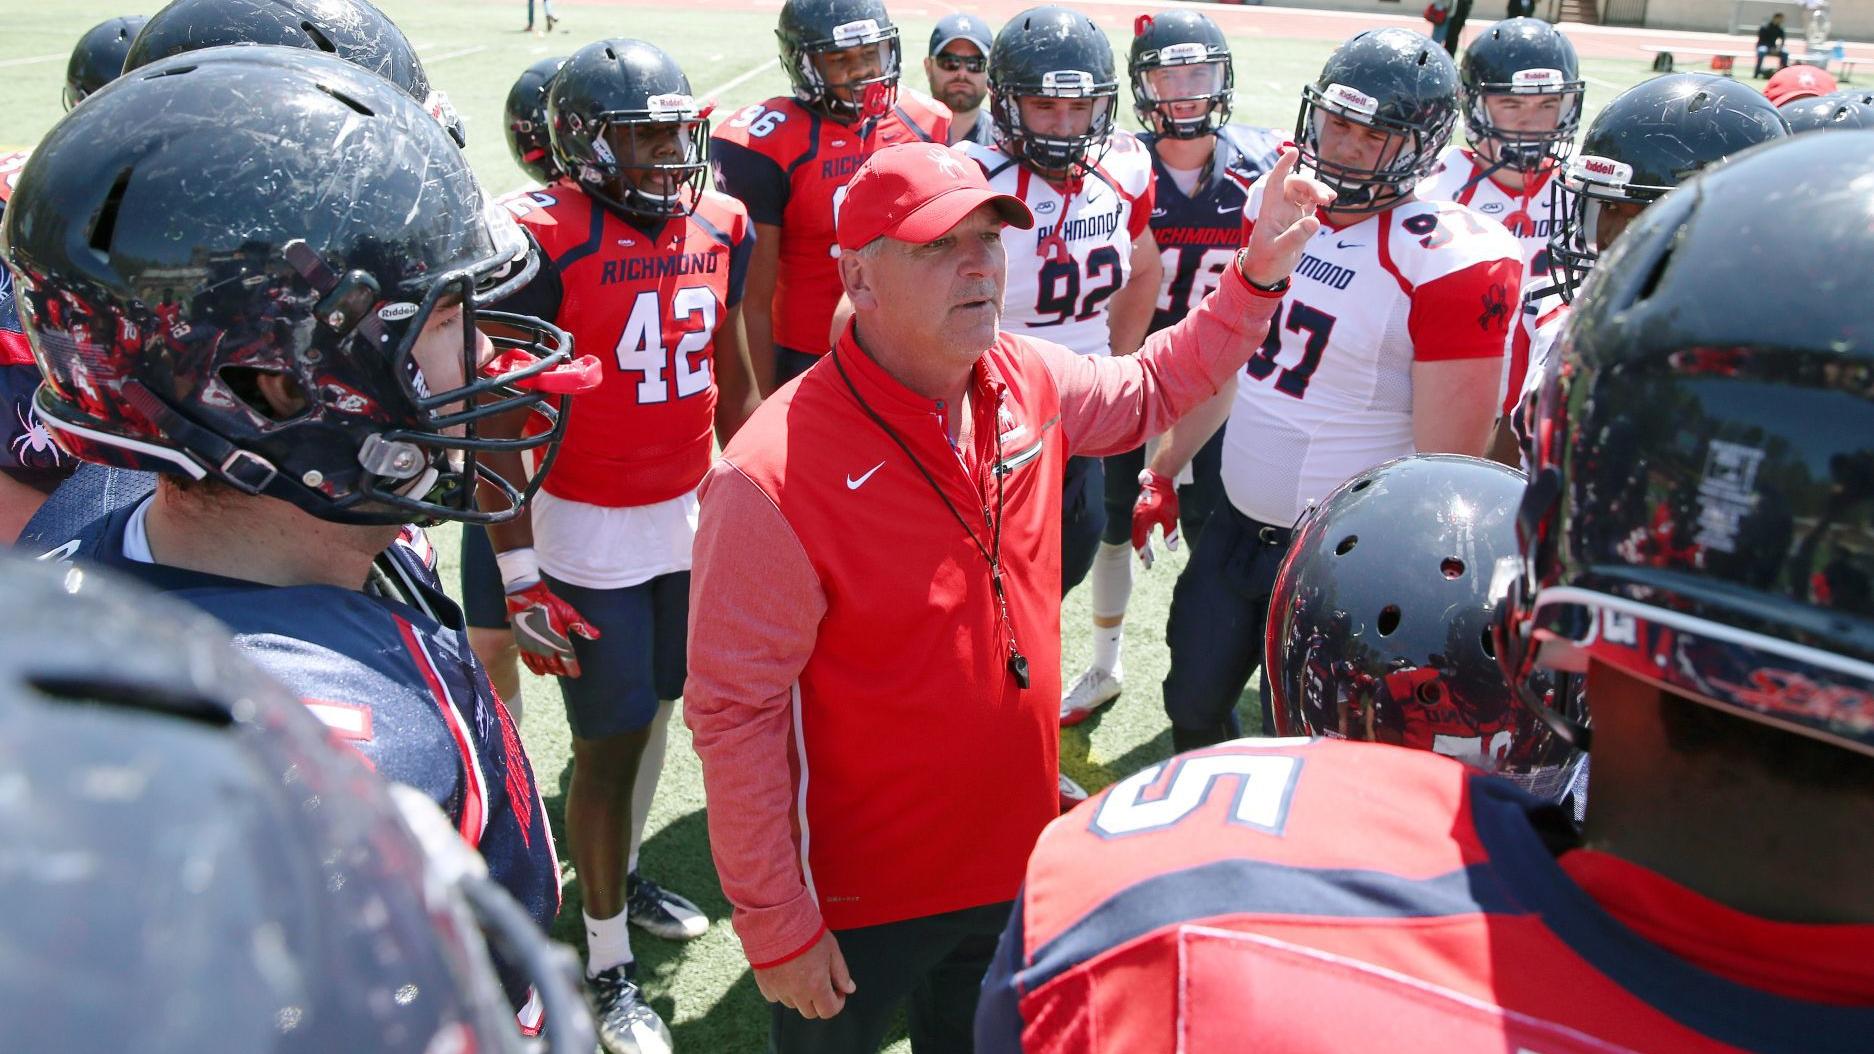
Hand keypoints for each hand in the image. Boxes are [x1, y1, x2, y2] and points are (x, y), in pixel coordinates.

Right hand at [504, 580, 599, 677]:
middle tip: (567, 672)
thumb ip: (582, 626)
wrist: (526, 598)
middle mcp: (545, 647)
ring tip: (556, 672)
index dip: (572, 669)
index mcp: (558, 640)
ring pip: (542, 665)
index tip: (576, 674)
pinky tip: (540, 672)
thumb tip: (597, 635)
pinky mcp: (522, 644)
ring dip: (550, 670)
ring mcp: (532, 647)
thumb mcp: (569, 613)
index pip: (568, 660)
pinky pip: (528, 662)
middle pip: (555, 665)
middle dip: (562, 670)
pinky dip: (535, 669)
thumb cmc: (549, 604)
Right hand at [753, 931, 855, 1020]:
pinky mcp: (763, 983)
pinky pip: (774, 997)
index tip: (838, 991)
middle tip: (821, 982)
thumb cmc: (805, 930)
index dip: (837, 1003)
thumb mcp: (831, 949)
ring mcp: (778, 989)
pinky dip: (781, 991)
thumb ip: (841, 972)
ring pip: (792, 1004)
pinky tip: (785, 975)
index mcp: (816, 986)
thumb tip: (849, 988)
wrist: (776, 919)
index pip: (828, 1011)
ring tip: (802, 974)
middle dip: (819, 1000)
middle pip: (810, 1012)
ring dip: (800, 996)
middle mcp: (796, 993)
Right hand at [1132, 470, 1180, 569]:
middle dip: (1143, 551)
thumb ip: (1170, 534)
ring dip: (1144, 543)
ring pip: (1139, 533)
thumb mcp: (1170, 518)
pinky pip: (1141, 526)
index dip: (1144, 555)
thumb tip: (1171, 549)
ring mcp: (1138, 514)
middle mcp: (1137, 519)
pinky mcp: (1141, 509)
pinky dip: (1145, 534)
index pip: (1140, 543)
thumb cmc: (1165, 498)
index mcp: (1141, 522)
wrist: (1160, 479)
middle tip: (1148, 562)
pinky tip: (1150, 537)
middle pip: (1137, 539)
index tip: (1147, 565)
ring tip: (1150, 553)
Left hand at [1238, 147, 1336, 288]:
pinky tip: (1330, 199)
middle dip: (1311, 185)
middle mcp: (1281, 207)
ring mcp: (1291, 212)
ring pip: (1305, 191)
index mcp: (1270, 210)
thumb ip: (1296, 236)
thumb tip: (1315, 221)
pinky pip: (1311, 202)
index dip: (1283, 166)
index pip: (1275, 182)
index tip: (1293, 152)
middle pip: (1296, 184)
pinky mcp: (1300, 220)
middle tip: (1325, 198)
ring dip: (1318, 190)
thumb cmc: (1266, 262)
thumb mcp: (1279, 251)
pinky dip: (1320, 198)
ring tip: (1330, 199)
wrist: (1266, 274)